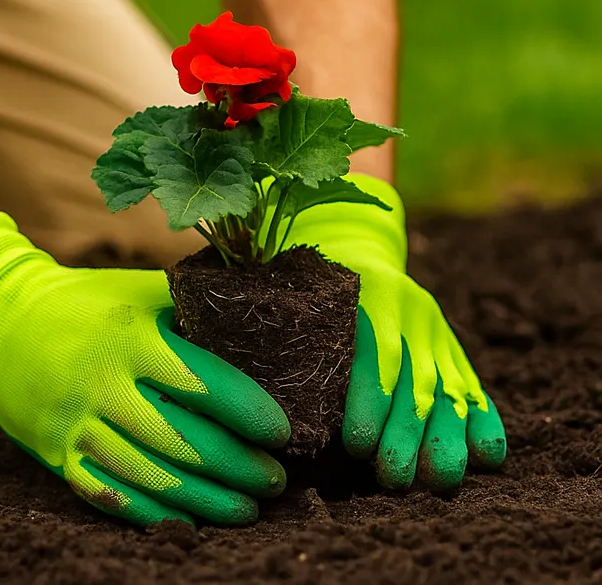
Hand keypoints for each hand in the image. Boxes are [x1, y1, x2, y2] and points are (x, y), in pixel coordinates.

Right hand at [0, 212, 289, 525]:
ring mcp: (76, 422)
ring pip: (151, 477)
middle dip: (239, 467)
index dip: (248, 412)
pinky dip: (154, 514)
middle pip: (183, 440)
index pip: (202, 383)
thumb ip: (192, 307)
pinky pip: (110, 496)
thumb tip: (261, 323)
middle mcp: (103, 382)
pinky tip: (190, 519)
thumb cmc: (84, 300)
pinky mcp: (56, 452)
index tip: (282, 430)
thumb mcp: (137, 290)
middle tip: (276, 478)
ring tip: (248, 507)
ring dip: (207, 499)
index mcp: (130, 336)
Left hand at [285, 174, 506, 490]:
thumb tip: (229, 352)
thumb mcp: (290, 277)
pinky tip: (486, 454)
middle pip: (414, 375)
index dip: (369, 396)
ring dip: (444, 436)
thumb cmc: (303, 270)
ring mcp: (434, 328)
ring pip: (447, 385)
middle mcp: (410, 307)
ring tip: (437, 480)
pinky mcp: (450, 347)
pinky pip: (472, 384)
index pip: (374, 346)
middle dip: (406, 432)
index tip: (355, 443)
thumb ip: (274, 311)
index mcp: (368, 287)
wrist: (352, 236)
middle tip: (392, 478)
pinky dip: (482, 419)